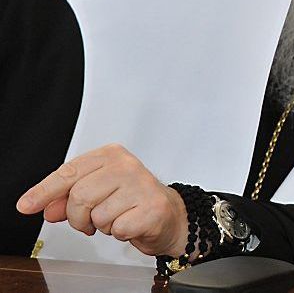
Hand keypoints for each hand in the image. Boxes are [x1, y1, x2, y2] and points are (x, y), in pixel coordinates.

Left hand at [16, 143, 188, 257]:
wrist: (170, 216)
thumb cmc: (131, 201)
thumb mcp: (97, 194)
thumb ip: (68, 198)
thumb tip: (47, 208)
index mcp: (111, 155)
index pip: (69, 172)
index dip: (45, 191)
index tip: (27, 204)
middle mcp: (127, 166)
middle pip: (79, 196)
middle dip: (78, 217)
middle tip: (89, 221)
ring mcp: (142, 185)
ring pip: (97, 215)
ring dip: (101, 226)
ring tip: (116, 218)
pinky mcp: (152, 208)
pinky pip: (117, 229)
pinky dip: (119, 233)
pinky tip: (130, 223)